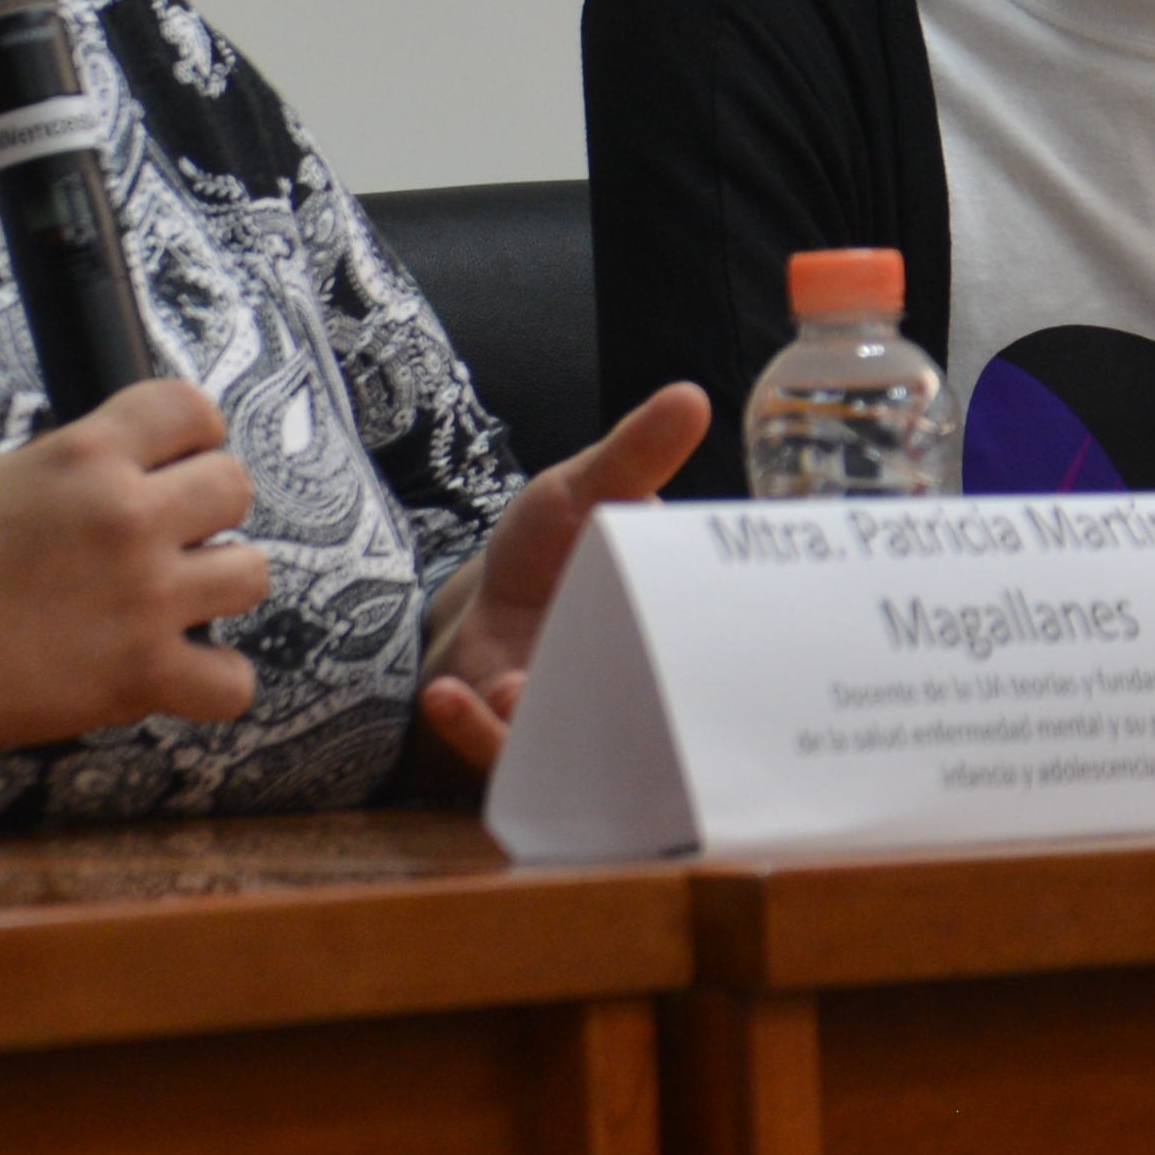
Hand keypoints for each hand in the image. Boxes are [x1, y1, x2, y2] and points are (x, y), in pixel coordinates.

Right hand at [0, 377, 270, 750]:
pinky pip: (234, 680)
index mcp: (89, 455)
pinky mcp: (143, 675)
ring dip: (220, 583)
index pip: (192, 407)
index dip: (194, 433)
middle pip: (234, 485)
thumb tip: (148, 457)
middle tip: (172, 535)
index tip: (180, 459)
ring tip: (179, 597)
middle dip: (208, 508)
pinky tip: (186, 667)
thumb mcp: (13, 471)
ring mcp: (144, 599)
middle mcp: (128, 518)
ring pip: (252, 571)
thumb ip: (89, 458)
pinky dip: (216, 679)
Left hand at [413, 382, 712, 776]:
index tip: (682, 631)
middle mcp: (633, 685)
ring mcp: (577, 721)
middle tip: (604, 672)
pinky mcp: (518, 742)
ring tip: (514, 691)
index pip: (706, 649)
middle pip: (651, 717)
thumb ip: (634, 456)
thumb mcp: (584, 489)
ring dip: (543, 726)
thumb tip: (690, 397)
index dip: (712, 654)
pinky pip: (503, 756)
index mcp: (667, 625)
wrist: (492, 603)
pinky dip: (473, 730)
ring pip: (579, 750)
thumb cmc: (555, 547)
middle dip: (627, 707)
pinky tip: (442, 698)